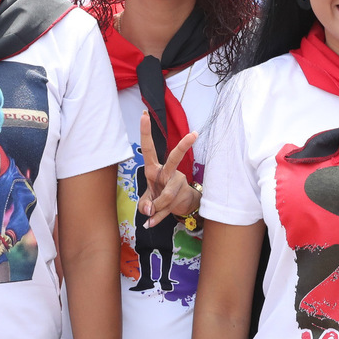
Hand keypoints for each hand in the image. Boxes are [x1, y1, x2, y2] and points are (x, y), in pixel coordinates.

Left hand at [137, 111, 198, 227]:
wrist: (178, 206)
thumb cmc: (158, 197)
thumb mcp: (146, 200)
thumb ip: (144, 205)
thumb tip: (149, 210)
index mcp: (154, 169)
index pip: (149, 148)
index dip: (146, 132)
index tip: (144, 114)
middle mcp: (167, 173)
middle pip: (174, 158)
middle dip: (184, 146)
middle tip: (194, 134)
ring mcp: (177, 183)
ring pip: (166, 195)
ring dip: (156, 208)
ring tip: (151, 215)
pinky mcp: (182, 195)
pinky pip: (167, 209)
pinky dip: (157, 218)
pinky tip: (151, 223)